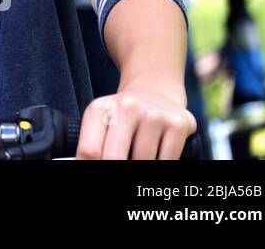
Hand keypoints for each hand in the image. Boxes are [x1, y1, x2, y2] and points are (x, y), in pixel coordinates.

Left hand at [76, 79, 195, 158]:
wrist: (155, 90)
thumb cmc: (124, 115)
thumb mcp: (102, 122)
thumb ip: (94, 145)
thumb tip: (86, 165)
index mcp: (100, 109)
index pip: (89, 151)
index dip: (92, 168)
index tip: (98, 173)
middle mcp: (126, 108)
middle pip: (114, 158)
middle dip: (116, 170)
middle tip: (122, 168)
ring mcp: (153, 115)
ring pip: (143, 162)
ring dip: (142, 166)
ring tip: (140, 156)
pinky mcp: (177, 124)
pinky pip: (168, 161)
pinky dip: (162, 164)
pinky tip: (158, 155)